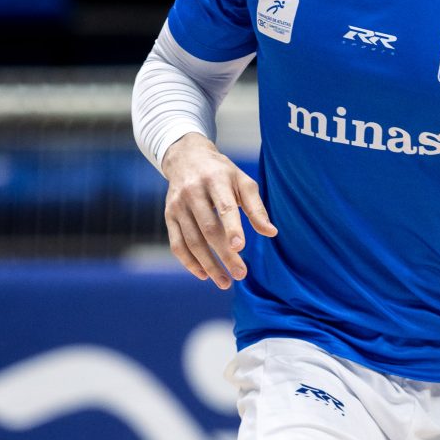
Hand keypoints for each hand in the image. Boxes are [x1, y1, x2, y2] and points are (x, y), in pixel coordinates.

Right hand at [161, 133, 276, 289]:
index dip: (232, 227)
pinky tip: (204, 275)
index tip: (240, 247)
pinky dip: (189, 262)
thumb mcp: (242, 182)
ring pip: (192, 241)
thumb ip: (256, 207)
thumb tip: (271, 233)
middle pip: (208, 229)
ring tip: (225, 282)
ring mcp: (178, 205)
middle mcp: (193, 192)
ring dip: (208, 265)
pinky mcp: (168, 215)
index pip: (225, 207)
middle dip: (224, 255)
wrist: (186, 157)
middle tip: (241, 275)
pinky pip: (177, 244)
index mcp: (215, 180)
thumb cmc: (222, 172)